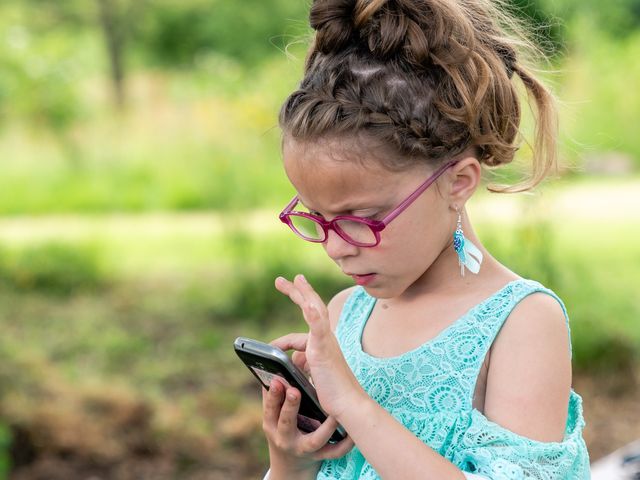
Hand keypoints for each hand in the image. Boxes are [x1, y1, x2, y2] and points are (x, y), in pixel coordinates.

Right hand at [262, 377, 354, 476]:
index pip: (270, 408)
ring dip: (326, 427)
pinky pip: (334, 452)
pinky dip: (345, 443)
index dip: (273, 395)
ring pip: (315, 439)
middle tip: (295, 390)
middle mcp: (285, 438)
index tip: (277, 380)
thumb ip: (274, 395)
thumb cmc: (284, 428)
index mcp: (272, 424)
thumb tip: (274, 370)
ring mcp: (303, 448)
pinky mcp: (320, 456)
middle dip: (290, 406)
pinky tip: (352, 432)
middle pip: (286, 422)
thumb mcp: (274, 416)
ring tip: (334, 413)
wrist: (292, 464)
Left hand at [273, 274, 365, 420]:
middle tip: (280, 280)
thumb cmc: (332, 395)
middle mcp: (326, 339)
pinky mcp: (324, 350)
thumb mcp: (311, 378)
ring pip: (316, 310)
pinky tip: (307, 305)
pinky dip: (313, 315)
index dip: (285, 336)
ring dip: (305, 293)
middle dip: (296, 292)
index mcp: (322, 344)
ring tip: (296, 279)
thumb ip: (301, 368)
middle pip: (310, 308)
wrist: (348, 406)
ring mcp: (326, 342)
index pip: (302, 332)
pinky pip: (319, 328)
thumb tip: (284, 366)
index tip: (271, 345)